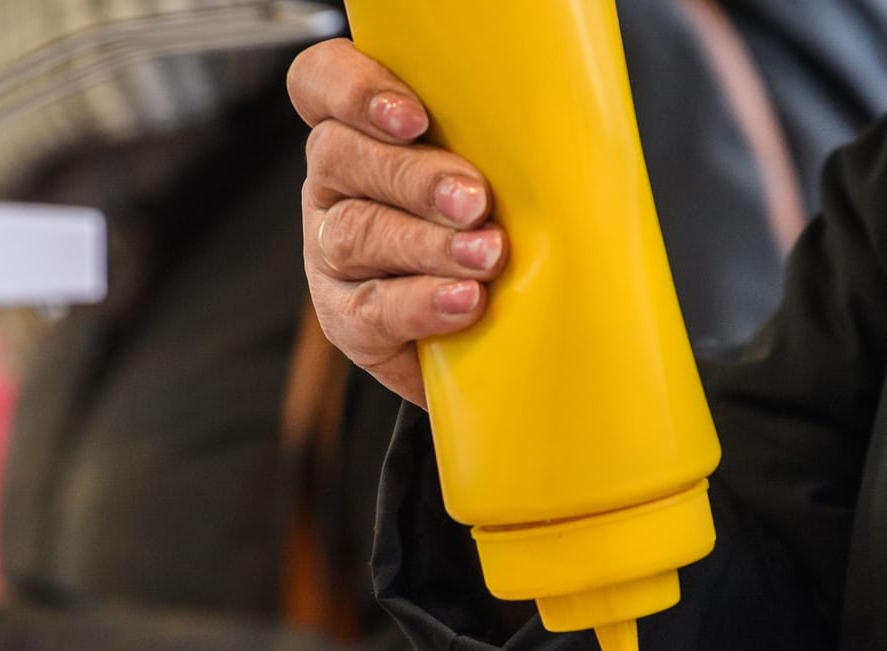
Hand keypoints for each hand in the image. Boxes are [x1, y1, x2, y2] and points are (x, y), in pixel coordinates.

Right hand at [287, 39, 510, 406]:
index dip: (352, 89)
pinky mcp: (345, 317)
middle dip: (414, 178)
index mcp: (364, 129)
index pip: (321, 81)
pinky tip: (465, 300)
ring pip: (354, 232)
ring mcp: (331, 250)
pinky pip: (368, 309)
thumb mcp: (510, 172)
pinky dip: (420, 303)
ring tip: (486, 255)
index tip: (414, 118)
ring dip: (426, 243)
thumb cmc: (514, 228)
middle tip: (475, 200)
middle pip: (339, 156)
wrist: (506, 333)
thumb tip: (565, 122)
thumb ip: (506, 140)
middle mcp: (336, 183)